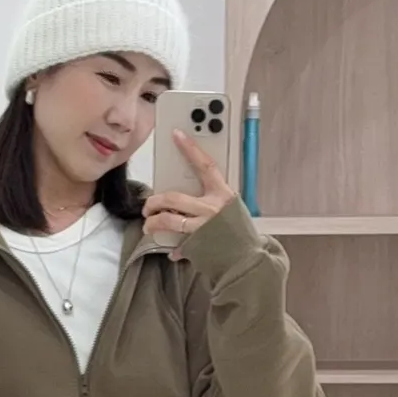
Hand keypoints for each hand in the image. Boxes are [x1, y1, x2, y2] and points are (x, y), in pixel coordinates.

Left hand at [143, 131, 237, 259]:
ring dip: (153, 222)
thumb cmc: (240, 233)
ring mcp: (202, 228)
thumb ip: (212, 200)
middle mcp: (212, 210)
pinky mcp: (196, 246)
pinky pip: (176, 244)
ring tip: (149, 225)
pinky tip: (171, 249)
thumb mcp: (231, 209)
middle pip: (173, 198)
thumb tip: (189, 194)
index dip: (191, 149)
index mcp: (223, 195)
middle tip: (149, 206)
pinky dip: (172, 248)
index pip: (205, 166)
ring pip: (168, 220)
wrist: (248, 260)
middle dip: (155, 201)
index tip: (177, 135)